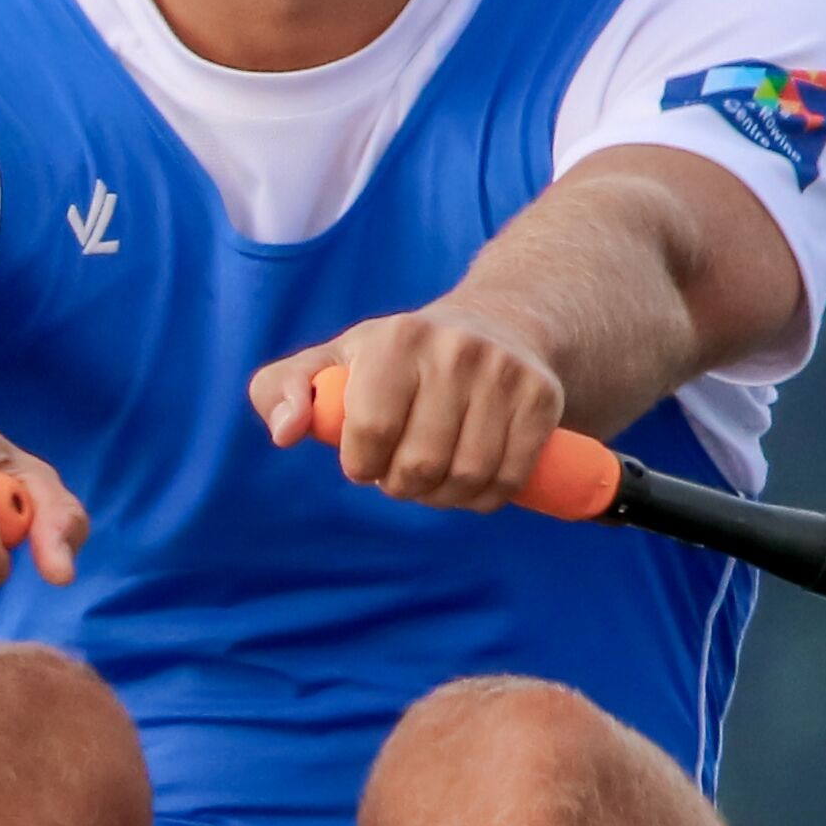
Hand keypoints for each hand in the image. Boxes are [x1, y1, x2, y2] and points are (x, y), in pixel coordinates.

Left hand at [251, 303, 568, 510]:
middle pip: (421, 463)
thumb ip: (283, 389)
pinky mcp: (543, 397)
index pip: (371, 429)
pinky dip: (485, 499)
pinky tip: (470, 485)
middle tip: (400, 474)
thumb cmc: (399, 358)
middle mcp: (455, 349)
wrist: (497, 326)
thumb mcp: (336, 360)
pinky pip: (510, 478)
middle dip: (402, 486)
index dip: (362, 464)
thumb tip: (284, 433)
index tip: (364, 462)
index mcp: (397, 338)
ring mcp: (505, 372)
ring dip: (444, 498)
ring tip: (433, 480)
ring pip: (468, 477)